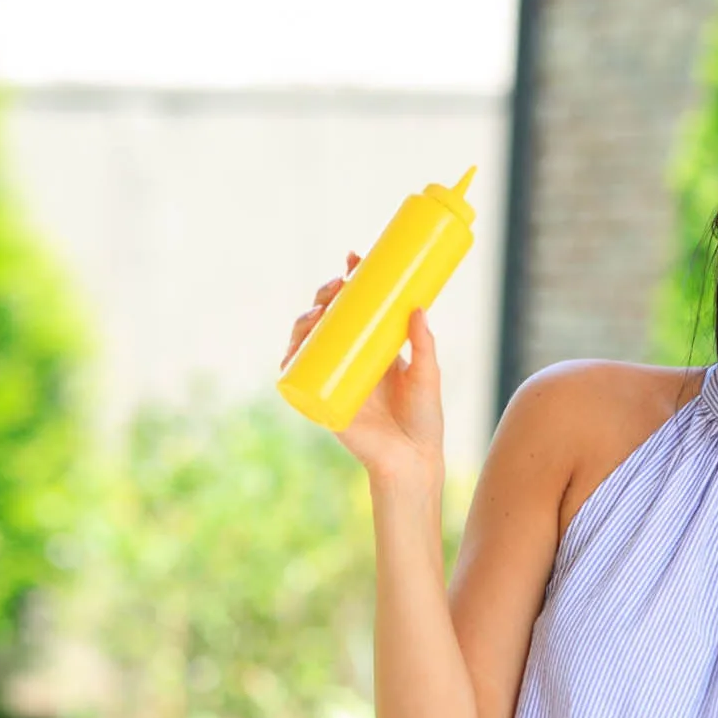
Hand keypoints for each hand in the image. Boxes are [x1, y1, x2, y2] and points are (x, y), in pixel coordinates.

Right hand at [281, 254, 444, 488]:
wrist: (412, 459)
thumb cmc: (423, 419)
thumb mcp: (427, 374)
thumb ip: (424, 344)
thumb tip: (418, 307)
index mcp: (371, 348)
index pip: (354, 307)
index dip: (349, 281)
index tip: (354, 258)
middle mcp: (348, 360)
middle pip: (326, 318)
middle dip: (326, 295)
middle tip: (339, 284)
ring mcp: (333, 379)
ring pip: (308, 342)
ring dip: (305, 321)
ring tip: (320, 312)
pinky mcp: (322, 402)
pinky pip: (298, 380)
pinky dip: (290, 363)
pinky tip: (292, 349)